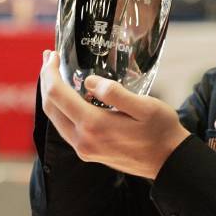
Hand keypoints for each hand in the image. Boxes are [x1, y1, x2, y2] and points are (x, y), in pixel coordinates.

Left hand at [40, 50, 189, 178]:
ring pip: (56, 119)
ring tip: (56, 75)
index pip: (57, 95)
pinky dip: (62, 109)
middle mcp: (83, 140)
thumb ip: (115, 93)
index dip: (50, 72)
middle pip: (50, 107)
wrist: (169, 161)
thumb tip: (89, 81)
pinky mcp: (89, 152)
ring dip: (52, 95)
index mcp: (94, 125)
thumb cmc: (161, 130)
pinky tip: (71, 97)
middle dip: (46, 80)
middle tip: (49, 59)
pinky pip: (66, 127)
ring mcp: (84, 149)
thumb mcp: (145, 106)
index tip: (53, 54)